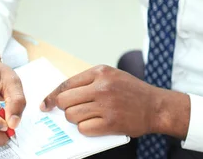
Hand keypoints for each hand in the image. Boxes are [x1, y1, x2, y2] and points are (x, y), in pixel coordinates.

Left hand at [40, 65, 189, 138]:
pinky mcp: (110, 122)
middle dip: (65, 108)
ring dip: (76, 119)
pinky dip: (86, 129)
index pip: (66, 84)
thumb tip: (62, 95)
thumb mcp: (111, 76)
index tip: (46, 104)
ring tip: (88, 117)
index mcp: (100, 72)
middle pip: (65, 101)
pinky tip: (95, 125)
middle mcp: (102, 86)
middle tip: (73, 111)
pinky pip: (84, 129)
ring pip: (72, 116)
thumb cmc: (132, 91)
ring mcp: (106, 105)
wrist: (156, 106)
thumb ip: (89, 82)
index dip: (53, 96)